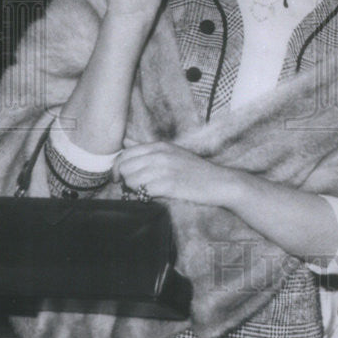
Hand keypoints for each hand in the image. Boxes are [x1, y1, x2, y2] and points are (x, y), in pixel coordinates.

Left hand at [114, 142, 235, 206]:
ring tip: (145, 192)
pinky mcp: (168, 185)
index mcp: (159, 146)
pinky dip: (144, 196)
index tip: (122, 178)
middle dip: (125, 179)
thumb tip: (126, 140)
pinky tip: (153, 197)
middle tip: (135, 187)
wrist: (218, 182)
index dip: (119, 167)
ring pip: (131, 180)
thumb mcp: (172, 152)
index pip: (125, 153)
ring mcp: (164, 169)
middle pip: (125, 167)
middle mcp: (160, 154)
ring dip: (134, 189)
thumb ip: (147, 148)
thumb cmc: (194, 169)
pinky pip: (142, 191)